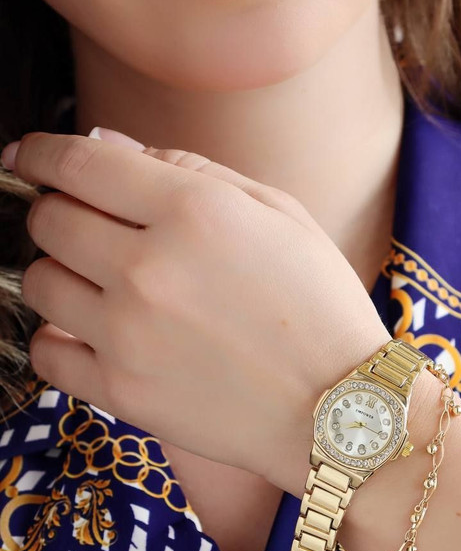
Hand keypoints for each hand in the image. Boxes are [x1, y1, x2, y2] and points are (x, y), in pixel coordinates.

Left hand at [11, 131, 390, 491]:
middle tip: (84, 223)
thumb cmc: (320, 306)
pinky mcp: (122, 392)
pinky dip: (55, 335)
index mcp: (193, 212)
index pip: (80, 164)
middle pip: (50, 220)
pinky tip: (87, 330)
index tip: (28, 154)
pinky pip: (45, 352)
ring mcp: (129, 335)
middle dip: (57, 210)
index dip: (43, 152)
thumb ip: (192, 168)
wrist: (340, 407)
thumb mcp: (280, 213)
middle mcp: (149, 269)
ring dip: (59, 270)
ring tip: (98, 281)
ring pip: (40, 282)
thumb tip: (106, 143)